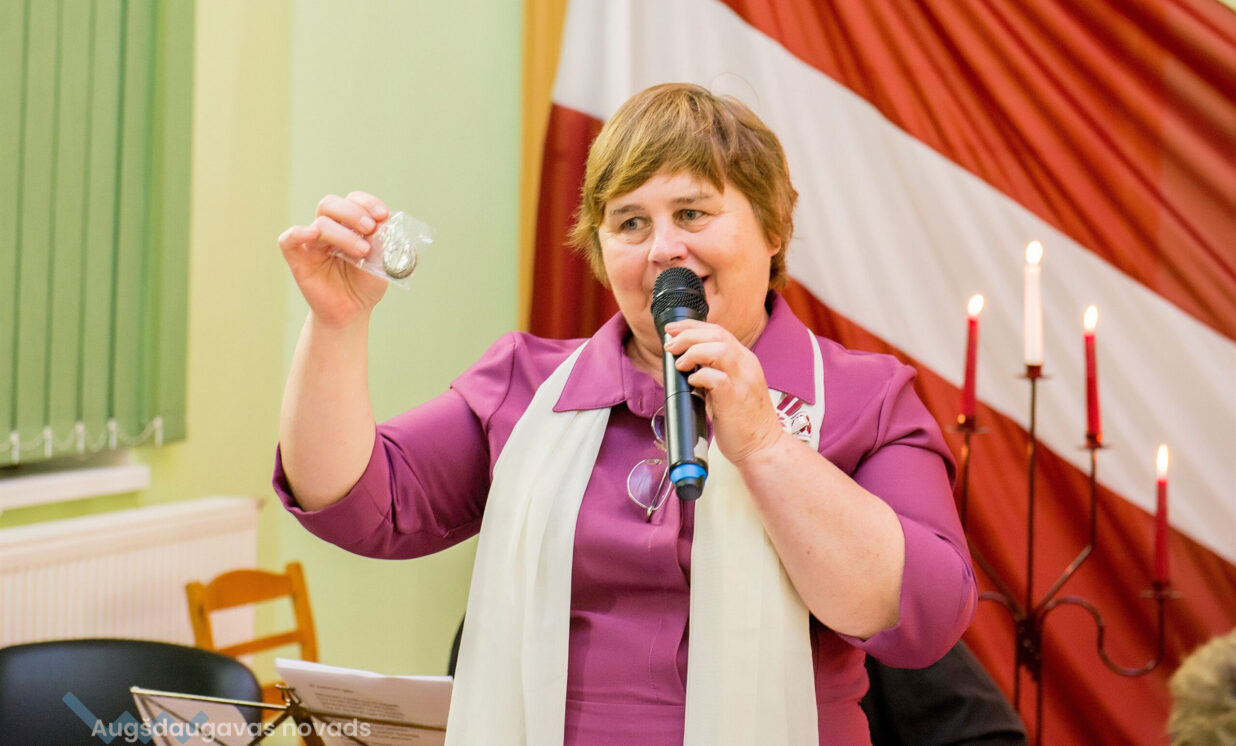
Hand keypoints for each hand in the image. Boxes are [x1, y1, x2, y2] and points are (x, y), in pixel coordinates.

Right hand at [277, 191, 390, 327]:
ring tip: (362, 251)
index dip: (368, 203)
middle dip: (353, 212)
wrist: (352, 311)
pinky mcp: (298, 259)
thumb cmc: (365, 284)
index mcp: (349, 224)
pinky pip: (288, 240)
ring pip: (320, 223)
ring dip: (343, 234)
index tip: (383, 215)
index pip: (354, 200)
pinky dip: (298, 233)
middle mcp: (329, 229)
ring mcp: (312, 242)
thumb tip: (382, 226)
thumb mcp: (382, 263)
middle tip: (369, 228)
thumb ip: (382, 243)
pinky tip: (312, 235)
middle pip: (331, 204)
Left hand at [662, 319, 785, 463]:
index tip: (673, 330)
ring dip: (693, 352)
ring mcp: (743, 381)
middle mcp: (746, 366)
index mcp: (745, 361)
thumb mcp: (730, 388)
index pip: (719, 332)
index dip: (693, 327)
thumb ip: (713, 373)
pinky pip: (716, 378)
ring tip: (679, 364)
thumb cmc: (743, 421)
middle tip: (669, 345)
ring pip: (719, 349)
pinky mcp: (736, 399)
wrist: (762, 447)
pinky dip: (700, 376)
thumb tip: (685, 364)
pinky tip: (691, 382)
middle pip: (717, 334)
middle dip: (688, 334)